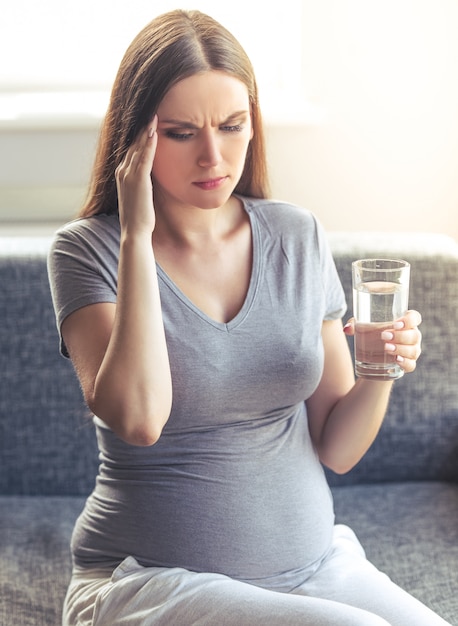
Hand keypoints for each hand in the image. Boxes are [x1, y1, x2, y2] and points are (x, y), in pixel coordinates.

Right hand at [115, 115, 157, 234]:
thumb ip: (143, 182)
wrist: (134, 232)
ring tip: (153, 114)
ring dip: (146, 130)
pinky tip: (154, 132)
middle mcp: (123, 171)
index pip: (131, 148)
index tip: (148, 120)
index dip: (139, 134)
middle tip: (151, 109)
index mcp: (123, 174)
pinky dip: (148, 144)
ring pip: (138, 147)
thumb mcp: (140, 195)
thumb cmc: (140, 217)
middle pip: (133, 143)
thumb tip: (150, 177)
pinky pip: (144, 158)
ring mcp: (128, 175)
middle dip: (142, 127)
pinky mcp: (138, 181)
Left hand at [343, 310, 422, 373]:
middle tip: (384, 336)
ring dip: (401, 349)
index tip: (396, 323)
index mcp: (405, 323)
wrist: (372, 360)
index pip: (414, 317)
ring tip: (386, 348)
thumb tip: (347, 329)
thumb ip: (355, 325)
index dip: (409, 319)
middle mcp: (412, 336)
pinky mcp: (408, 364)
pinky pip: (411, 365)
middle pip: (414, 334)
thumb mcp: (363, 328)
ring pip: (413, 350)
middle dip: (400, 336)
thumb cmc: (371, 336)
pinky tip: (396, 360)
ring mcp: (412, 351)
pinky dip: (405, 363)